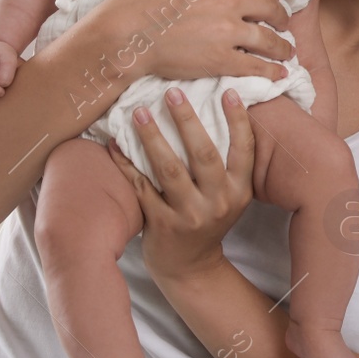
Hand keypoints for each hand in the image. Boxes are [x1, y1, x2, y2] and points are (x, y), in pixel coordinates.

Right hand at [88, 0, 296, 84]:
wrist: (121, 35)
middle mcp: (229, 2)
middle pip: (270, 7)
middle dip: (280, 15)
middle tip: (282, 22)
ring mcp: (228, 32)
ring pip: (269, 38)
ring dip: (282, 45)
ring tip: (286, 50)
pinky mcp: (222, 59)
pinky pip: (256, 64)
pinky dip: (272, 69)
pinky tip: (280, 73)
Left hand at [107, 85, 255, 282]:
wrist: (190, 266)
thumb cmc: (209, 219)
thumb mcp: (230, 196)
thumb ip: (227, 164)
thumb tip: (219, 111)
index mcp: (239, 191)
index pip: (243, 150)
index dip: (238, 120)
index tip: (229, 91)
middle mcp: (218, 203)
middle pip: (204, 154)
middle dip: (187, 120)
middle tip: (172, 92)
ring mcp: (189, 215)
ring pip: (169, 168)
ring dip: (152, 137)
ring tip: (139, 112)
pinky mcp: (161, 224)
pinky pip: (142, 187)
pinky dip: (126, 164)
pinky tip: (115, 144)